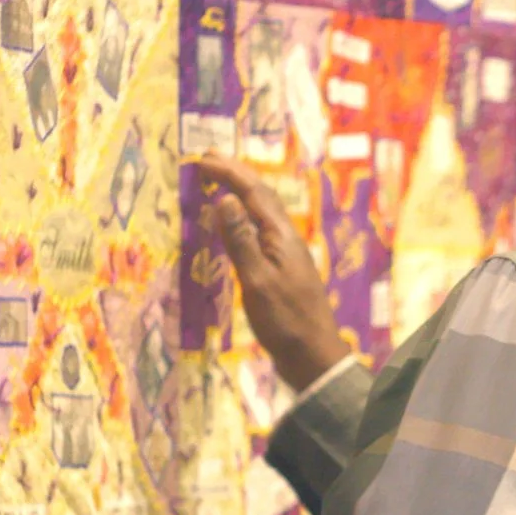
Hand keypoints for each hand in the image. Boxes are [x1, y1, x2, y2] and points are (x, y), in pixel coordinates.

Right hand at [196, 155, 351, 391]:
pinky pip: (260, 231)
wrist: (312, 355)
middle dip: (235, 175)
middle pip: (260, 197)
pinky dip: (243, 218)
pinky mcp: (282, 269)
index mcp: (281, 236)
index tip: (202, 159)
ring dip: (239, 193)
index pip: (254, 193)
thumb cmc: (284, 320)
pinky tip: (234, 226)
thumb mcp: (257, 281)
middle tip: (208, 159)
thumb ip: (240, 240)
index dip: (229, 173)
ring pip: (262, 213)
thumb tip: (225, 198)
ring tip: (219, 182)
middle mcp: (286, 239)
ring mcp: (286, 254)